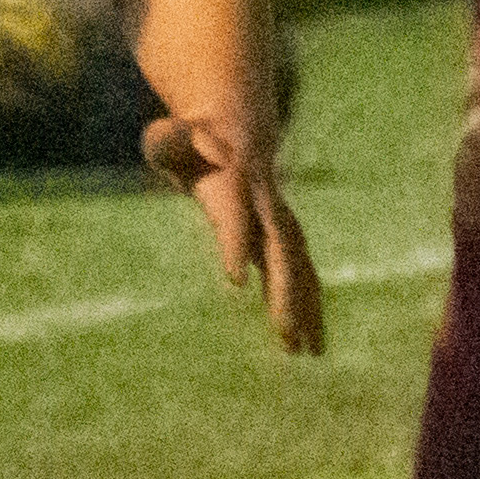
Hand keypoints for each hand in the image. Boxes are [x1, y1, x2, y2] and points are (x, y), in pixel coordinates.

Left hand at [143, 106, 326, 352]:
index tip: (235, 282)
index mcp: (234, 182)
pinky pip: (303, 271)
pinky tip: (313, 343)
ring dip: (306, 308)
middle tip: (283, 333)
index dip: (236, 244)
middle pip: (279, 250)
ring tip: (311, 353)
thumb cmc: (190, 141)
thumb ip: (167, 141)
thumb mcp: (170, 137)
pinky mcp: (284, 235)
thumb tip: (174, 143)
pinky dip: (310, 306)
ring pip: (299, 266)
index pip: (236, 215)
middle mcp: (265, 204)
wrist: (238, 125)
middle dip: (283, 292)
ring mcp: (279, 220)